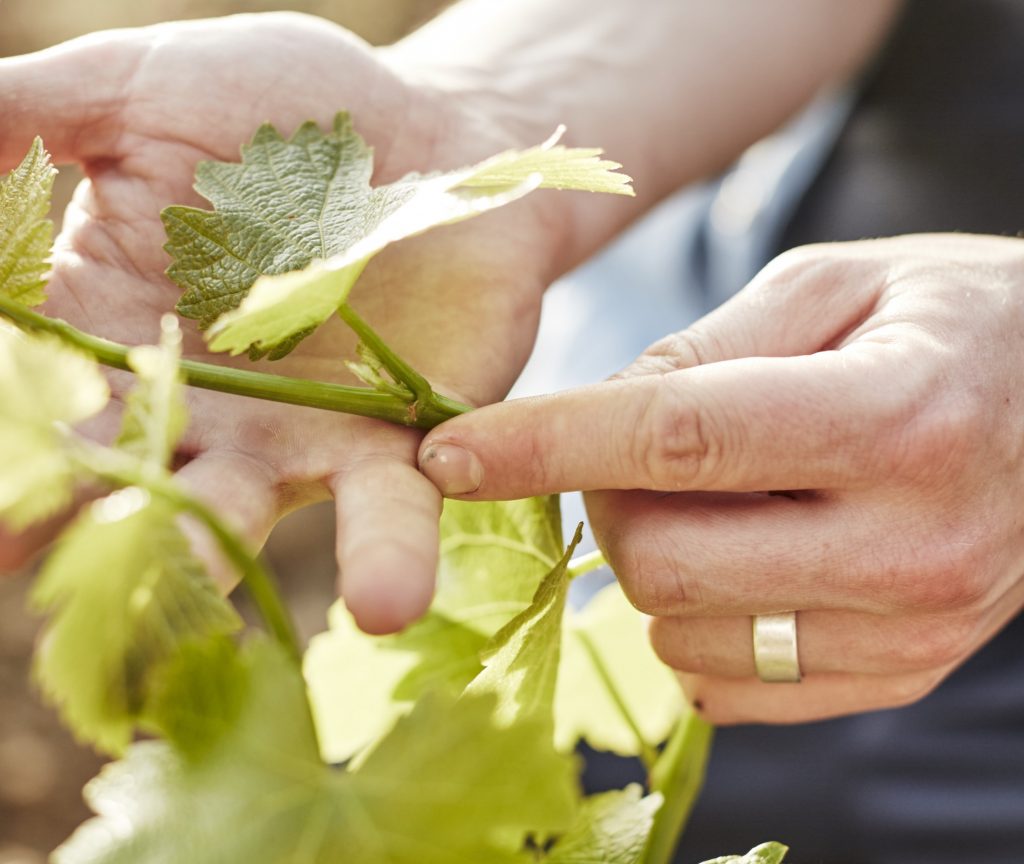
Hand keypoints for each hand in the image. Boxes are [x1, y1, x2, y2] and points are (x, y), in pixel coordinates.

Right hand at [0, 13, 559, 631]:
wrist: (442, 141)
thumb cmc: (292, 110)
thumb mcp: (144, 93)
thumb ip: (31, 117)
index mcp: (110, 329)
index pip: (29, 394)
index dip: (3, 433)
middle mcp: (192, 410)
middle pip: (113, 480)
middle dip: (74, 520)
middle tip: (21, 549)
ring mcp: (296, 440)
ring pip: (243, 519)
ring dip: (214, 562)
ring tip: (195, 588)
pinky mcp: (402, 451)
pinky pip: (395, 512)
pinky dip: (388, 551)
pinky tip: (382, 600)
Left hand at [419, 233, 1023, 721]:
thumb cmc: (948, 320)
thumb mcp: (831, 285)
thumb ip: (704, 351)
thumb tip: (589, 421)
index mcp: (898, 416)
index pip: (678, 441)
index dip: (543, 445)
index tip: (447, 451)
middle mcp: (913, 543)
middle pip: (659, 561)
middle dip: (605, 505)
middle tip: (633, 453)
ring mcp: (912, 630)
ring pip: (681, 632)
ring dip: (654, 563)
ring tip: (714, 497)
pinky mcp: (898, 676)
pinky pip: (726, 686)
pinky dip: (695, 621)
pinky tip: (743, 556)